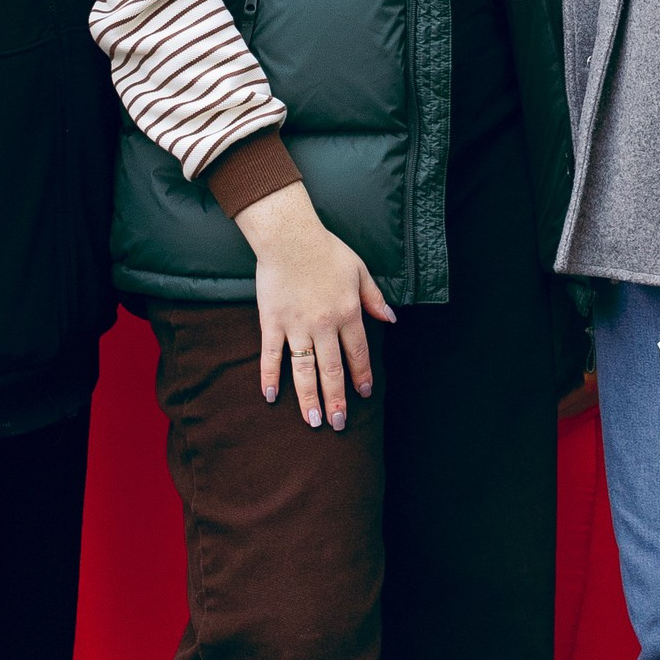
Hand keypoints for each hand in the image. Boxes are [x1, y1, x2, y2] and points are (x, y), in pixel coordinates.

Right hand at [236, 182, 395, 429]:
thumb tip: (390, 320)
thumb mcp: (360, 271)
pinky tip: (271, 396)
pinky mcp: (272, 322)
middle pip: (332, 370)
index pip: (358, 353)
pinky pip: (270, 355)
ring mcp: (296, 326)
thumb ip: (374, 298)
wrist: (289, 236)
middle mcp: (324, 325)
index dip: (362, 376)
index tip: (363, 394)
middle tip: (337, 423)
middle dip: (336, 399)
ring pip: (304, 369)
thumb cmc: (326, 250)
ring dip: (308, 397)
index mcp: (348, 313)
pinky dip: (269, 376)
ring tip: (313, 420)